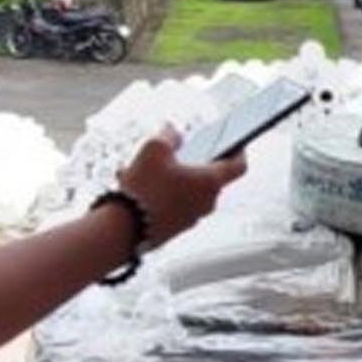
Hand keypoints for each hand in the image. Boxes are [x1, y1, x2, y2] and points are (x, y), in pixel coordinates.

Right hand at [115, 126, 246, 247]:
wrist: (122, 229)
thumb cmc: (143, 191)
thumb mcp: (155, 149)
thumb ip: (169, 136)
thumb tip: (173, 132)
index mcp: (210, 182)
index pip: (238, 165)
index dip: (240, 150)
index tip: (237, 143)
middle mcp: (206, 203)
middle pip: (209, 177)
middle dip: (193, 163)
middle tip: (178, 153)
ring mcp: (191, 219)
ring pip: (187, 191)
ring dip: (172, 178)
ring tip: (148, 169)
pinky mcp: (175, 229)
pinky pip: (173, 205)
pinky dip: (161, 194)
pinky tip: (139, 186)